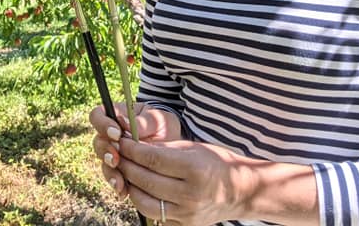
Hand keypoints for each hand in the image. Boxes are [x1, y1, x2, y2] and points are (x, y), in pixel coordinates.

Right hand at [89, 103, 180, 196]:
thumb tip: (124, 122)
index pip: (97, 115)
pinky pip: (114, 179)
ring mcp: (114, 154)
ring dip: (110, 172)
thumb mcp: (158, 119)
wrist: (175, 146)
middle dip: (105, 151)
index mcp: (116, 116)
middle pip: (97, 142)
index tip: (116, 134)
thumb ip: (143, 120)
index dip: (102, 124)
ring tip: (119, 181)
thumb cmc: (163, 125)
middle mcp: (111, 136)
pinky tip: (124, 192)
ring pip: (103, 163)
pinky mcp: (121, 171)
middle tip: (115, 158)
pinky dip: (118, 186)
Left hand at [115, 138, 260, 225]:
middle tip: (118, 155)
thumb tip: (135, 145)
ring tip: (126, 173)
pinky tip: (140, 188)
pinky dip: (144, 201)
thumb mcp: (193, 148)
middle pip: (146, 180)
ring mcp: (187, 213)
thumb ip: (164, 149)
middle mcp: (190, 194)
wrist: (241, 191)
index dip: (133, 150)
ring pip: (145, 202)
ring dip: (130, 186)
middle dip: (127, 165)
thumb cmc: (216, 163)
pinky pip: (155, 214)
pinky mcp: (184, 225)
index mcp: (194, 169)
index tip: (122, 142)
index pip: (153, 159)